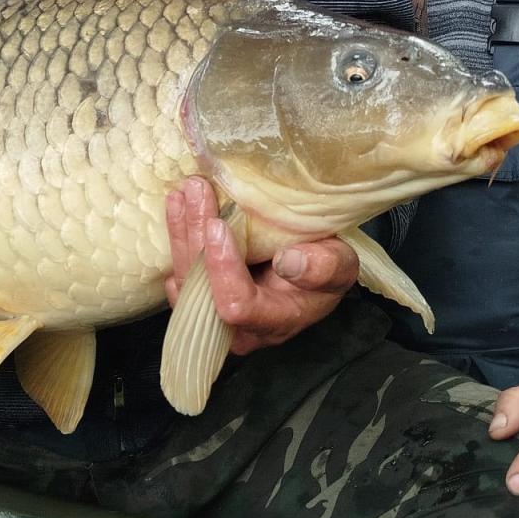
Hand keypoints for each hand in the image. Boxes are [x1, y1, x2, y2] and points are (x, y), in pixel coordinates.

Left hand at [163, 176, 357, 353]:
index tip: (219, 225)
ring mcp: (213, 315)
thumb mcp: (340, 265)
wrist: (309, 271)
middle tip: (197, 190)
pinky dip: (178, 236)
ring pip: (184, 277)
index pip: (238, 305)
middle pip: (202, 290)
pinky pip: (178, 270)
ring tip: (184, 191)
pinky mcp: (198, 296)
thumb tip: (288, 261)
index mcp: (274, 322)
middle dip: (196, 236)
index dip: (224, 269)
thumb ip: (324, 267)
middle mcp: (237, 328)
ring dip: (182, 231)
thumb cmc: (325, 269)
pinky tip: (178, 206)